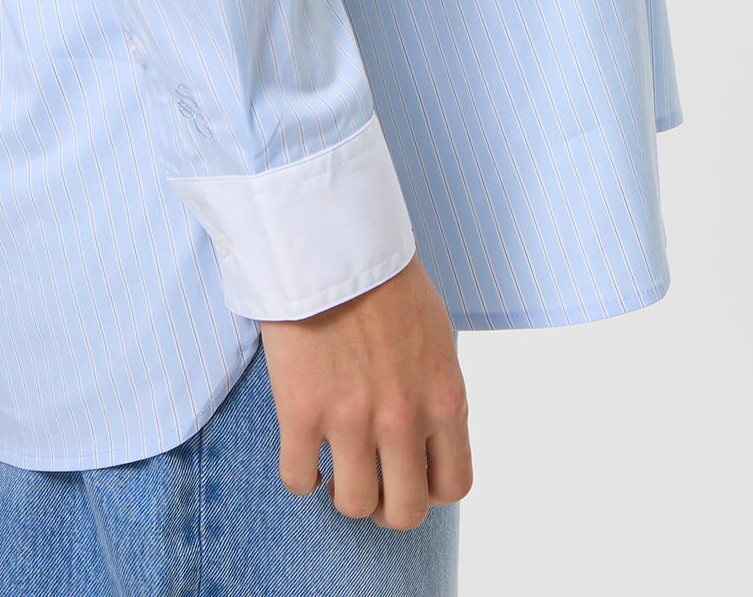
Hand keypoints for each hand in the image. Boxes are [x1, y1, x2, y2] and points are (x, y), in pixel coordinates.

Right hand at [257, 252, 471, 529]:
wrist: (331, 241)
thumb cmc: (384, 279)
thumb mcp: (435, 336)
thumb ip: (435, 389)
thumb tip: (429, 430)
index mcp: (443, 398)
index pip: (453, 485)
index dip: (429, 491)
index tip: (407, 475)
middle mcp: (403, 419)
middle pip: (405, 511)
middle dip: (387, 507)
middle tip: (370, 483)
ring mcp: (352, 420)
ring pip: (354, 505)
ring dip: (343, 493)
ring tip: (334, 467)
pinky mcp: (302, 412)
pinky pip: (299, 480)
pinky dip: (301, 477)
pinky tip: (303, 453)